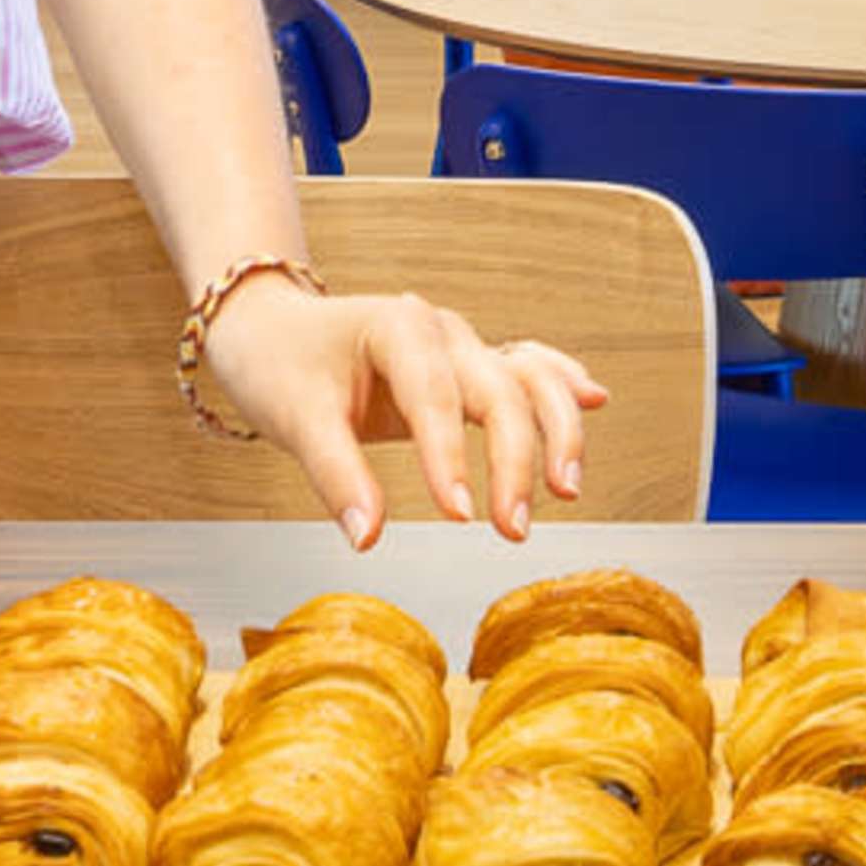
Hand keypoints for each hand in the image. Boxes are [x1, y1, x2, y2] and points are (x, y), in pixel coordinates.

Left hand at [197, 274, 607, 546]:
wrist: (270, 329)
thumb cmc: (280, 365)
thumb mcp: (295, 420)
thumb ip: (337, 477)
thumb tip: (369, 539)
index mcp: (399, 326)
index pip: (436, 396)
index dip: (450, 457)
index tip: (458, 517)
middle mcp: (442, 330)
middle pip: (500, 388)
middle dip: (515, 459)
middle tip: (512, 531)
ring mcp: (462, 346)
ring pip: (529, 376)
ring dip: (556, 428)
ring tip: (566, 488)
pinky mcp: (467, 369)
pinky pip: (527, 369)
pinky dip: (559, 386)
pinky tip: (594, 399)